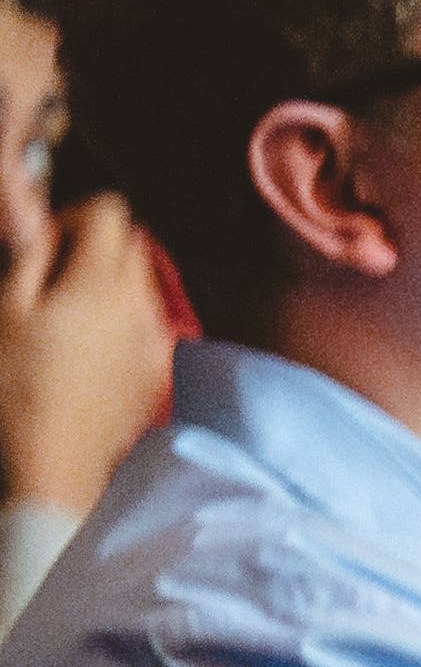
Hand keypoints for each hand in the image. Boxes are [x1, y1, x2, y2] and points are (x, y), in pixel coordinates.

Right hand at [0, 196, 170, 510]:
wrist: (56, 465)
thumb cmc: (19, 385)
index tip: (44, 243)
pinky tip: (83, 350)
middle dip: (92, 247)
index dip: (72, 216)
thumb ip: (28, 251)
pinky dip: (119, 319)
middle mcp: (143, 304)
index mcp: (103, 282)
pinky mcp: (159, 370)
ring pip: (140, 284)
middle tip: (48, 278)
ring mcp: (157, 339)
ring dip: (106, 283)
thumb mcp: (7, 308)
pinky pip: (146, 323)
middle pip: (131, 245)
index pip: (111, 213)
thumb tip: (31, 202)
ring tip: (62, 317)